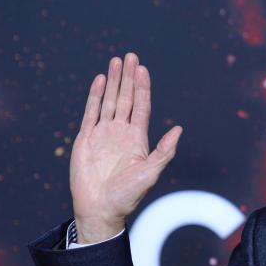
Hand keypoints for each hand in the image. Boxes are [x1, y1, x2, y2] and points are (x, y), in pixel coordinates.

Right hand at [70, 53, 182, 243]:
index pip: (141, 106)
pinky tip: (99, 80)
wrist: (101, 209)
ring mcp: (103, 134)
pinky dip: (95, 96)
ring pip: (109, 101)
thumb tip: (179, 129)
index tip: (143, 69)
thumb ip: (164, 150)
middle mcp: (121, 132)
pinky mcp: (86, 139)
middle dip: (128, 77)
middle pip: (126, 98)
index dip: (142, 87)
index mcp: (138, 138)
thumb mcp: (150, 172)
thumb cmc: (128, 195)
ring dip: (112, 81)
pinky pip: (91, 113)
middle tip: (130, 56)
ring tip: (115, 61)